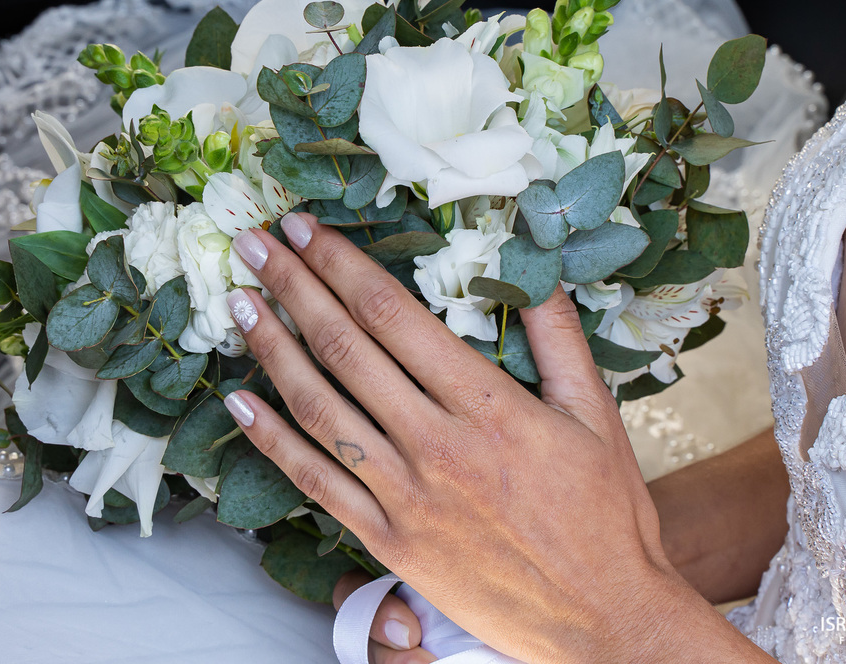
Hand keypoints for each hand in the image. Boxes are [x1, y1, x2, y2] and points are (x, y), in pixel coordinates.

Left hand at [223, 213, 767, 662]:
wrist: (603, 619)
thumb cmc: (606, 515)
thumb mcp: (596, 415)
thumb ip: (558, 338)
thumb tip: (531, 270)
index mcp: (487, 406)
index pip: (392, 314)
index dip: (341, 263)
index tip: (306, 227)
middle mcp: (436, 445)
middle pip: (346, 348)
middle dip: (295, 286)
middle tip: (258, 244)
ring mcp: (406, 496)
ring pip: (319, 408)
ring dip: (272, 348)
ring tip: (239, 302)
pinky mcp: (388, 541)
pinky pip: (316, 483)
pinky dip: (272, 440)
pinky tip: (240, 402)